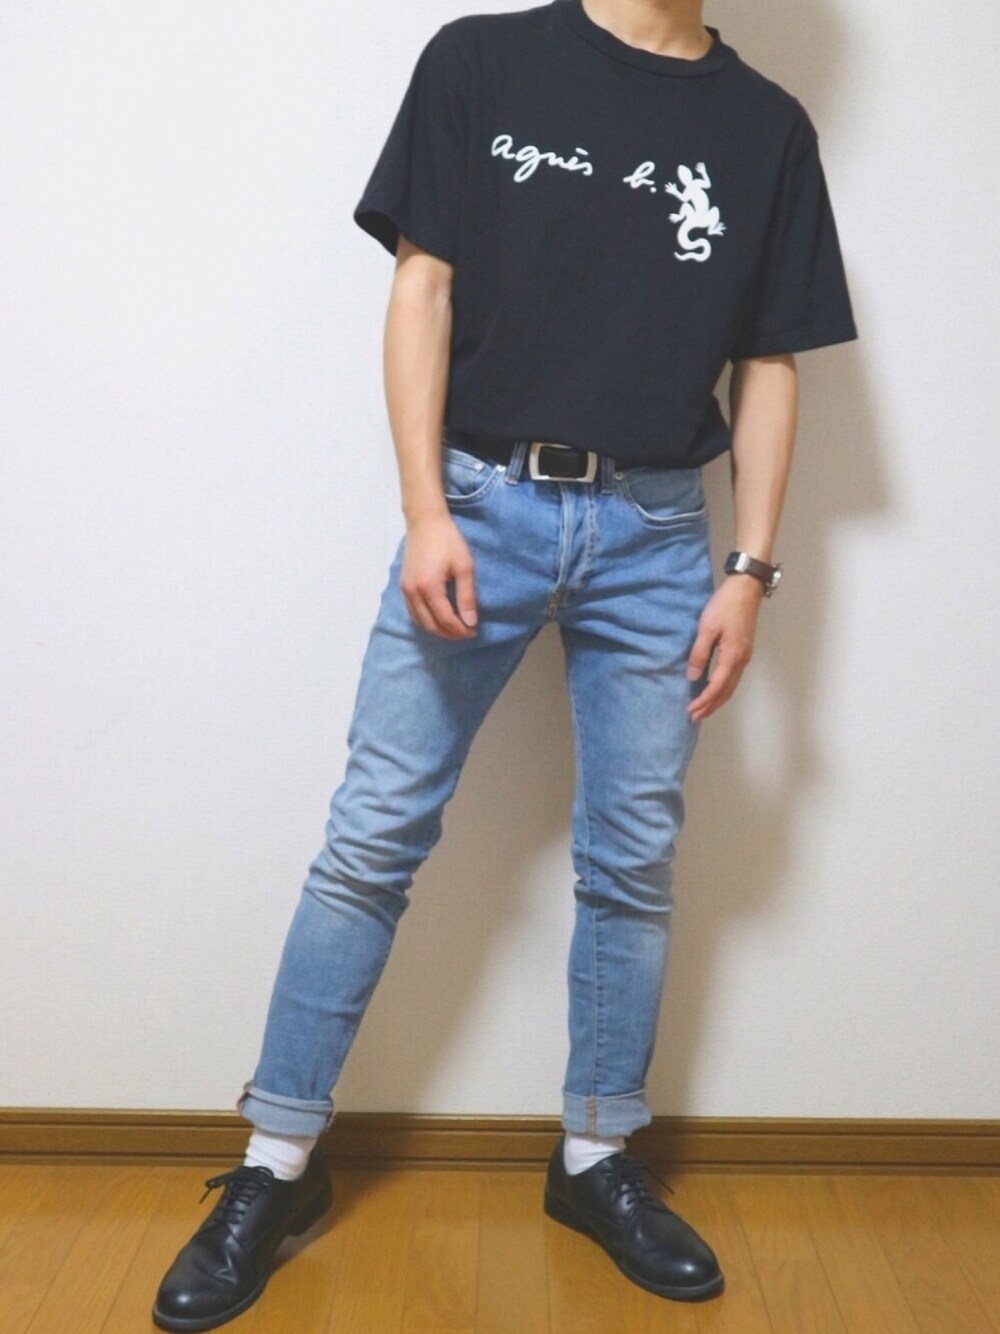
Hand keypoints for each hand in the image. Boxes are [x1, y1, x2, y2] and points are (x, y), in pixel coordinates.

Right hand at [399, 512, 478, 638]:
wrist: (425, 521)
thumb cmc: (447, 540)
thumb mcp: (464, 567)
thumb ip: (467, 596)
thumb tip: (471, 622)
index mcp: (429, 587)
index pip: (445, 619)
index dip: (460, 630)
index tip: (474, 632)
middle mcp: (413, 591)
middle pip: (431, 625)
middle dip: (449, 633)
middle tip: (466, 633)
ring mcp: (405, 589)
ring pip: (419, 621)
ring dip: (437, 629)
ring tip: (454, 629)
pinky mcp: (403, 585)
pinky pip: (412, 612)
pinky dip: (426, 620)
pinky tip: (438, 618)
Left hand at [685, 575, 763, 720]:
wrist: (746, 588)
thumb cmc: (726, 605)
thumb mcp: (707, 627)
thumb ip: (699, 653)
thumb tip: (692, 677)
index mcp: (732, 656)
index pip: (716, 687)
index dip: (703, 701)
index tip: (690, 711)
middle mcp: (741, 660)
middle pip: (726, 692)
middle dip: (710, 706)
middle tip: (695, 717)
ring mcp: (745, 656)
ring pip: (731, 686)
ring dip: (717, 699)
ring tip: (703, 709)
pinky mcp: (744, 650)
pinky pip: (733, 677)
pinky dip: (722, 688)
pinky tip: (714, 689)